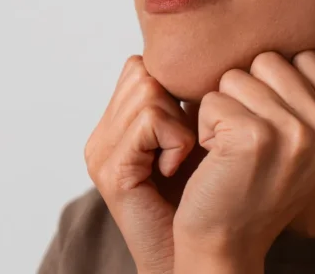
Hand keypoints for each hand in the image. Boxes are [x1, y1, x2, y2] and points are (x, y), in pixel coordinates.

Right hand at [84, 55, 198, 273]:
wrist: (201, 255)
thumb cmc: (210, 196)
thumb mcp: (197, 136)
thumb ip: (188, 100)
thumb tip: (213, 59)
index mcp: (117, 125)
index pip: (140, 67)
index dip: (175, 86)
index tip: (195, 124)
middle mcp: (102, 136)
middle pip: (143, 72)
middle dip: (178, 101)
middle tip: (190, 144)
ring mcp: (101, 153)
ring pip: (149, 90)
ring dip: (181, 121)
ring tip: (184, 157)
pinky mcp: (111, 170)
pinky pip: (152, 119)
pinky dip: (177, 139)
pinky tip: (176, 168)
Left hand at [171, 41, 314, 263]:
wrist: (227, 240)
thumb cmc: (262, 180)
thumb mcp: (310, 136)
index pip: (307, 58)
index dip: (278, 86)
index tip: (278, 128)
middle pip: (270, 61)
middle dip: (248, 94)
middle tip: (252, 139)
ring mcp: (298, 135)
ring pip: (238, 77)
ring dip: (224, 109)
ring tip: (235, 148)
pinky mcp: (256, 139)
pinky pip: (213, 99)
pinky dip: (205, 126)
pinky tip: (219, 158)